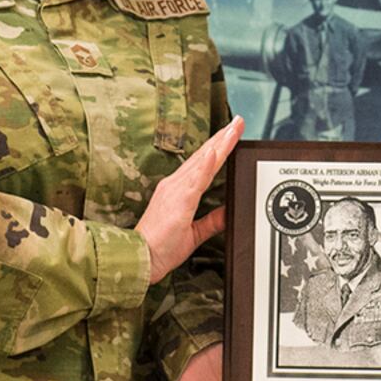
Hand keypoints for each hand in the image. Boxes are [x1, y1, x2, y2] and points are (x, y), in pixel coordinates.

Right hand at [136, 117, 243, 283]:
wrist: (140, 259)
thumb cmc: (160, 247)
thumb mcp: (194, 233)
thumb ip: (211, 221)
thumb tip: (228, 212)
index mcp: (178, 191)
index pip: (202, 164)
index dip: (218, 148)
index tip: (231, 133)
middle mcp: (175, 186)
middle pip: (204, 157)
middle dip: (222, 138)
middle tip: (239, 122)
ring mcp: (175, 191)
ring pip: (202, 163)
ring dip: (219, 145)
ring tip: (233, 129)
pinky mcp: (177, 202)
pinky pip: (194, 181)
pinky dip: (205, 166)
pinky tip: (214, 153)